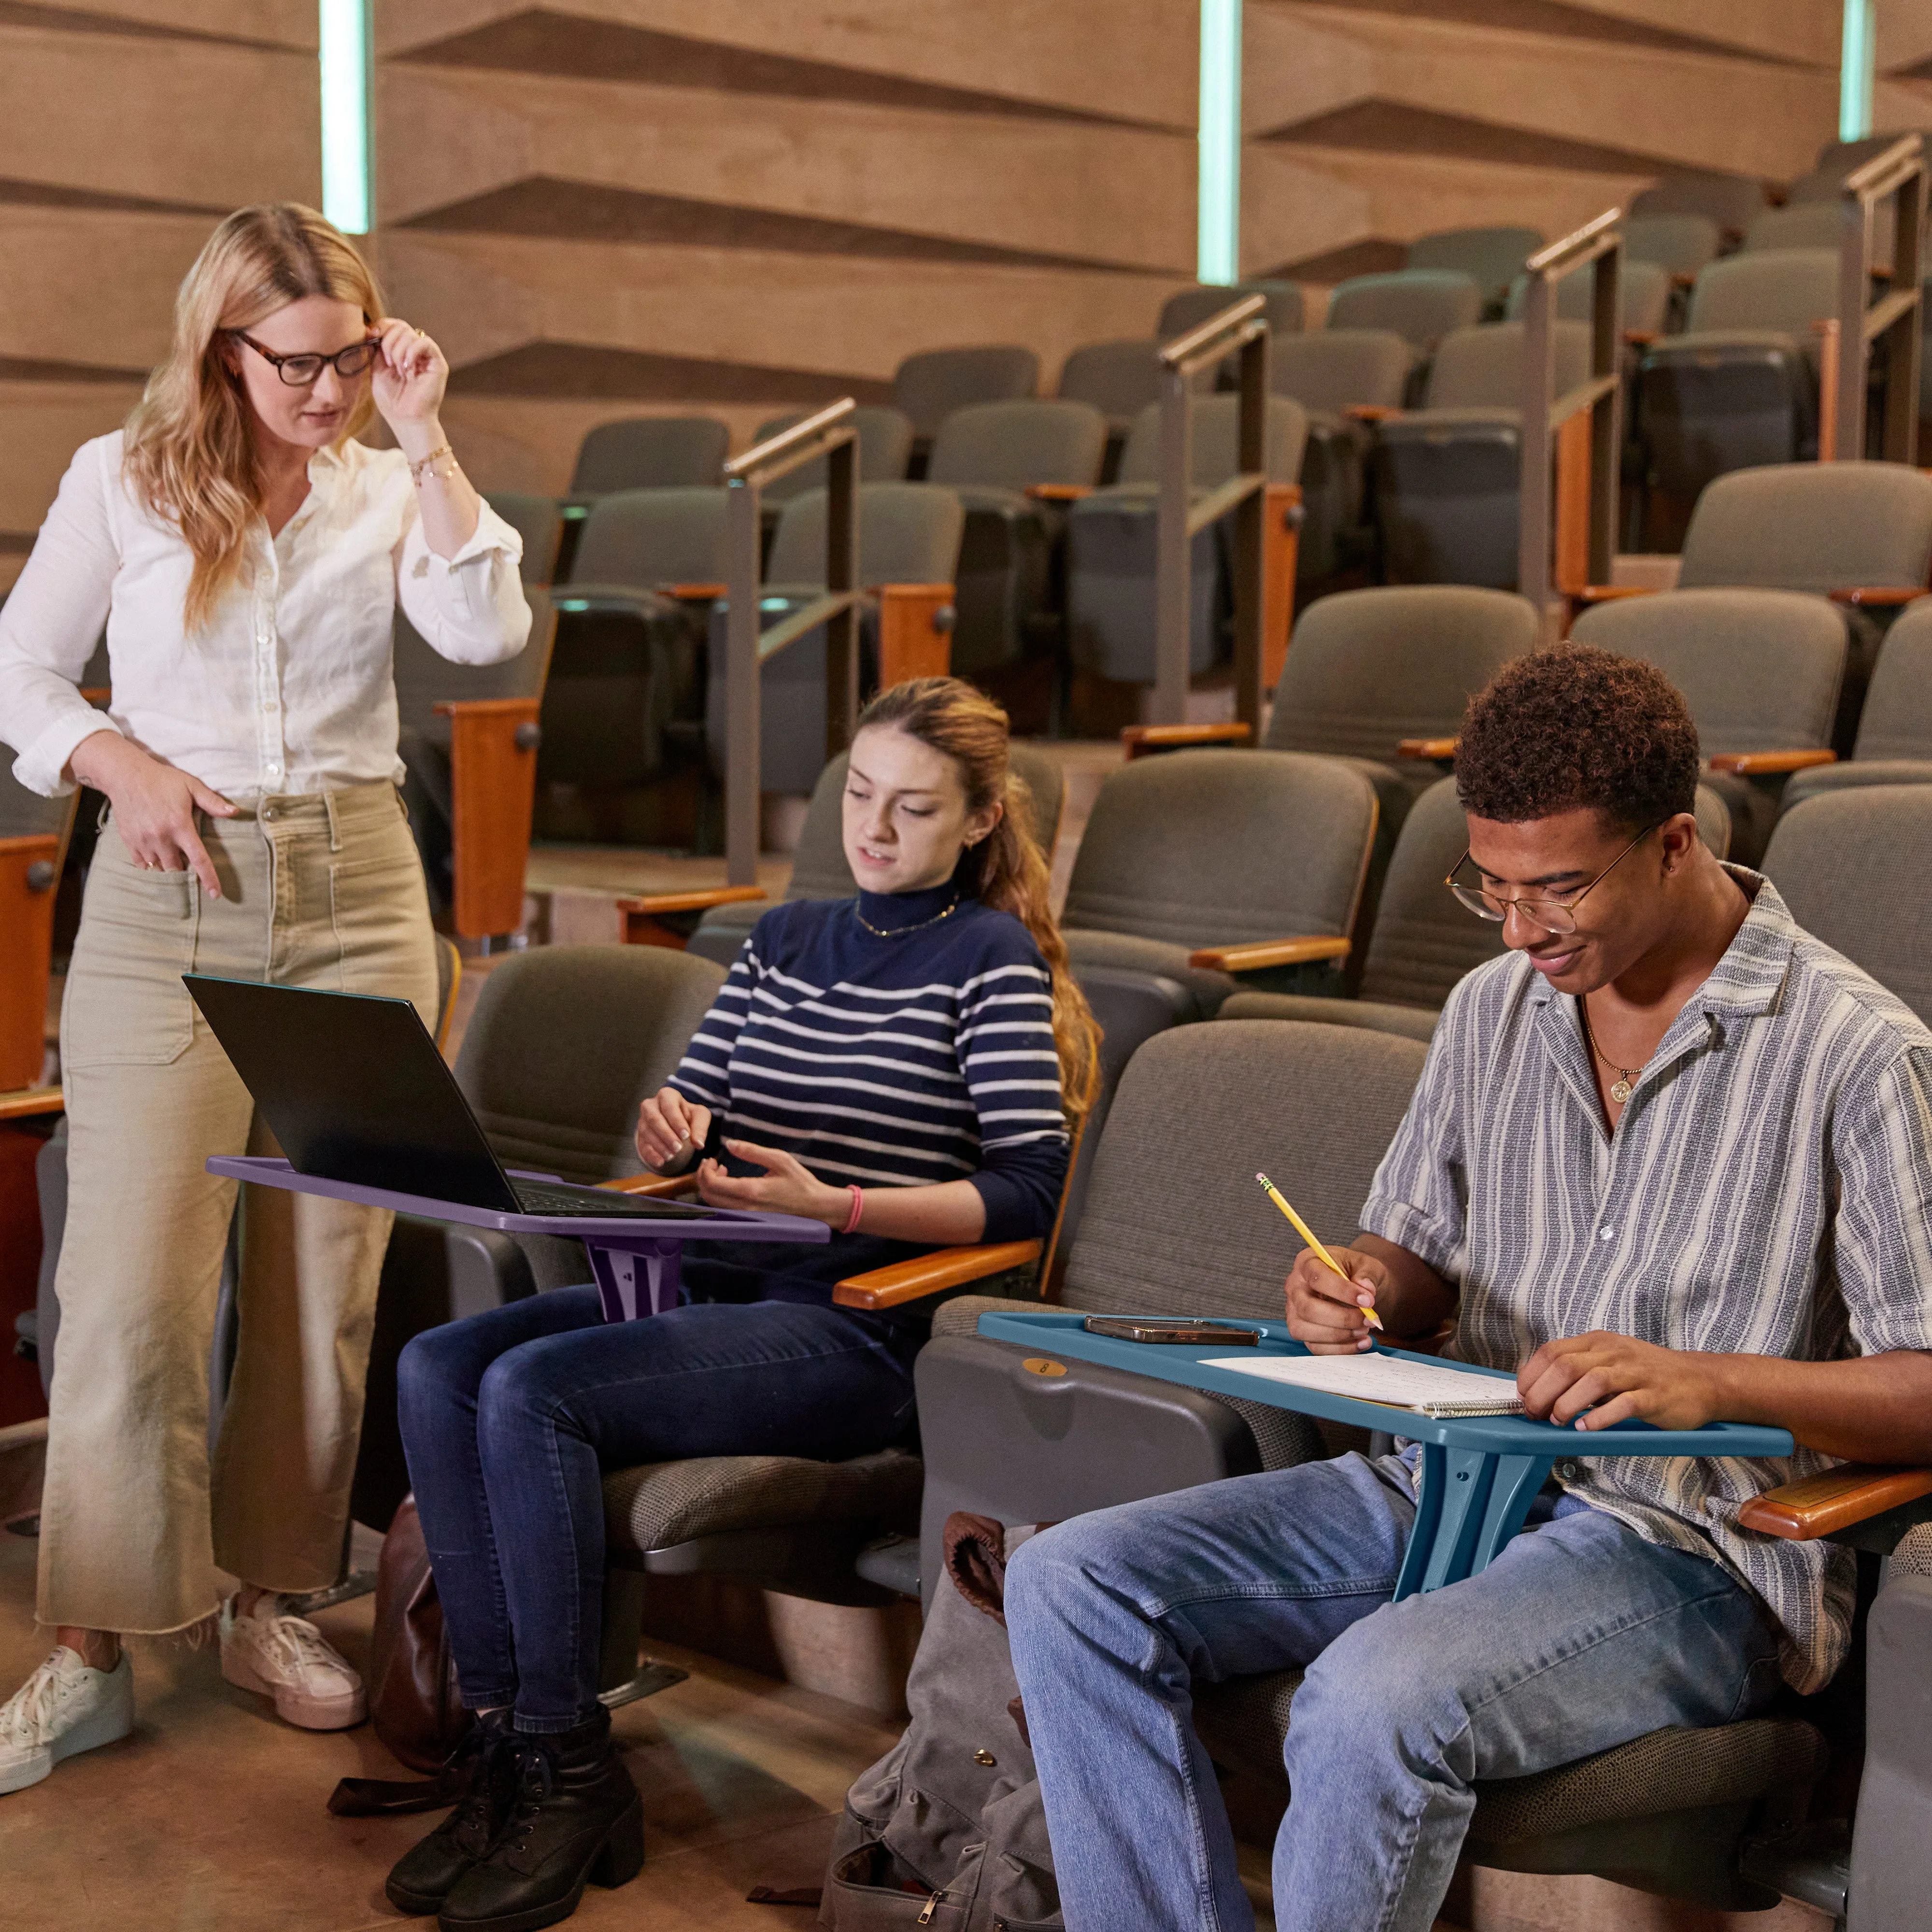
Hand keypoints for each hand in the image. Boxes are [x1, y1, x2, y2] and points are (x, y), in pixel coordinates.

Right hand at [69, 730, 234, 897]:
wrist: (125, 775)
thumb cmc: (162, 780)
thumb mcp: (191, 786)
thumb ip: (212, 802)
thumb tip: (235, 812)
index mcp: (180, 826)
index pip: (198, 859)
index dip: (208, 878)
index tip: (215, 894)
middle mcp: (161, 838)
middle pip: (177, 868)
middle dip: (185, 870)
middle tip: (189, 862)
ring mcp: (143, 841)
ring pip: (159, 869)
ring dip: (169, 868)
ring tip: (173, 859)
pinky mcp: (129, 841)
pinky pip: (142, 864)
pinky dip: (151, 865)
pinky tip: (156, 858)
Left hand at [370, 318, 448, 429]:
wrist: (405, 420)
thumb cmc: (392, 401)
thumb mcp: (376, 369)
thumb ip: (375, 348)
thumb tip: (369, 327)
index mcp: (401, 351)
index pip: (393, 325)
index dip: (382, 326)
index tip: (371, 335)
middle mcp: (415, 351)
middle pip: (400, 326)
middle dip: (388, 341)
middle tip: (388, 362)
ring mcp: (427, 357)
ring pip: (410, 334)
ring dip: (398, 351)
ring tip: (399, 371)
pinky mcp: (437, 363)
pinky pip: (424, 342)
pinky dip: (411, 352)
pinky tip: (408, 368)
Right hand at [634, 1087, 709, 1173]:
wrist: (676, 1122)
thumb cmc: (689, 1116)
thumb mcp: (699, 1116)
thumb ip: (700, 1128)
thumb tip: (699, 1144)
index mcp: (667, 1095)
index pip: (669, 1107)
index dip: (677, 1122)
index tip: (686, 1136)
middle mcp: (651, 1105)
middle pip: (654, 1119)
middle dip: (666, 1135)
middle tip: (678, 1148)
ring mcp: (642, 1120)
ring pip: (646, 1132)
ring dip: (659, 1146)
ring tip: (672, 1156)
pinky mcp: (640, 1135)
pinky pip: (642, 1145)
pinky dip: (650, 1155)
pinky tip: (660, 1162)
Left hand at [696, 1139, 846, 1226]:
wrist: (816, 1207)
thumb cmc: (800, 1182)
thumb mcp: (779, 1159)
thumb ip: (752, 1151)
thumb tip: (729, 1144)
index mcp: (750, 1190)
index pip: (712, 1184)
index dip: (705, 1171)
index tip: (712, 1159)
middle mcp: (744, 1207)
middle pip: (708, 1197)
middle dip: (703, 1178)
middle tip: (712, 1164)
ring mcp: (747, 1216)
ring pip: (714, 1205)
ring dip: (711, 1188)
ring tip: (723, 1172)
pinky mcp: (750, 1220)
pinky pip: (725, 1210)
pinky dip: (720, 1197)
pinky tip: (732, 1185)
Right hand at [1284, 1246, 1388, 1353]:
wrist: (1355, 1287)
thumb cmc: (1356, 1272)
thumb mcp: (1366, 1265)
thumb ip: (1367, 1275)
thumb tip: (1366, 1289)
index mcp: (1307, 1262)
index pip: (1317, 1278)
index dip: (1342, 1291)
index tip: (1368, 1301)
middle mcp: (1295, 1287)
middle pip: (1307, 1308)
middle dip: (1342, 1318)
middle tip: (1368, 1320)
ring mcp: (1294, 1311)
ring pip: (1305, 1330)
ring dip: (1339, 1335)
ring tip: (1364, 1330)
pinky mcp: (1302, 1331)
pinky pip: (1315, 1347)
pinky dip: (1340, 1349)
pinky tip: (1361, 1342)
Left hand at [1517, 1331, 1728, 1431]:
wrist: (1701, 1380)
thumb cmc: (1647, 1375)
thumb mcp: (1609, 1362)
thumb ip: (1577, 1372)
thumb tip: (1539, 1392)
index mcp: (1597, 1342)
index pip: (1551, 1351)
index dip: (1531, 1375)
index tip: (1522, 1396)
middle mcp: (1613, 1352)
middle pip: (1565, 1366)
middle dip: (1542, 1392)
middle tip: (1535, 1413)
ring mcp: (1635, 1373)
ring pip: (1591, 1381)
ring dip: (1567, 1403)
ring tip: (1558, 1420)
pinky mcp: (1654, 1395)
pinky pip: (1623, 1403)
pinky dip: (1600, 1416)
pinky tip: (1586, 1427)